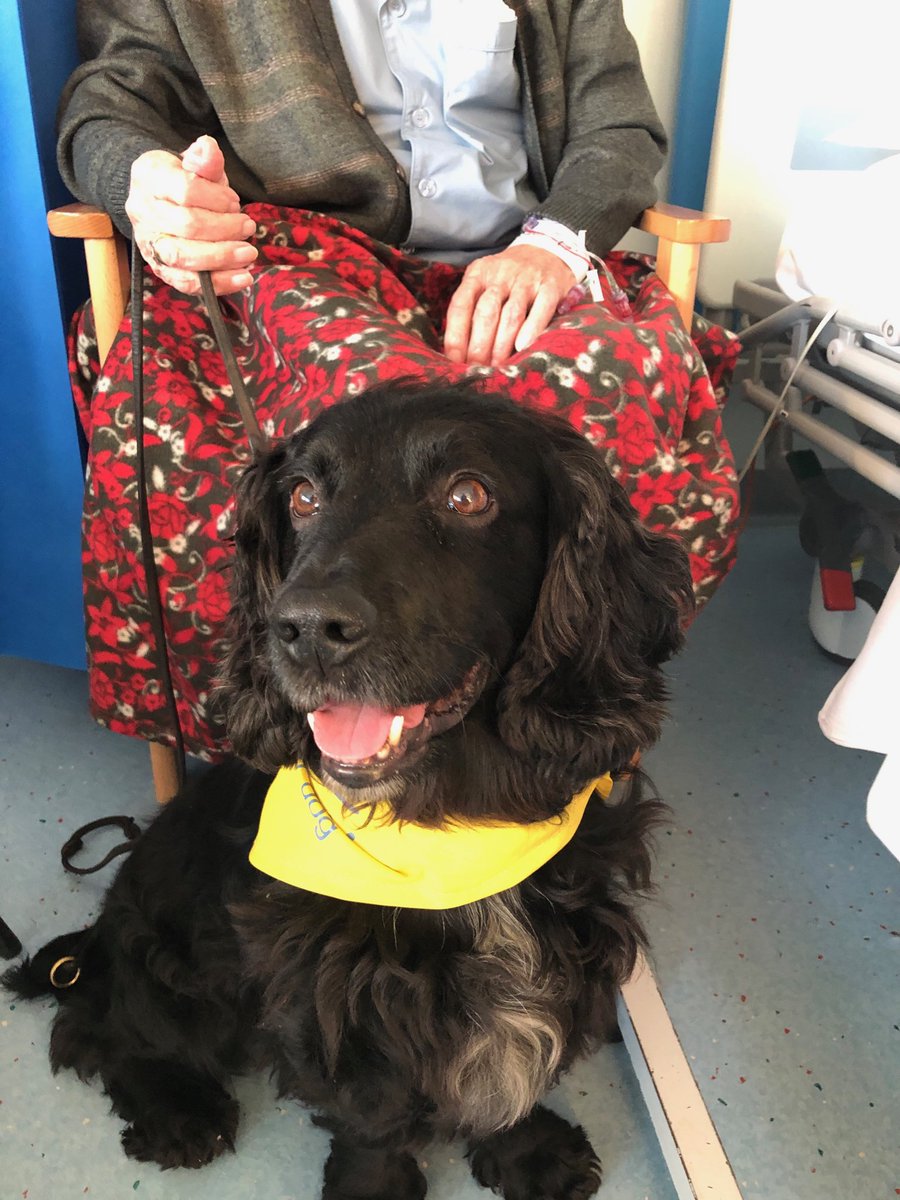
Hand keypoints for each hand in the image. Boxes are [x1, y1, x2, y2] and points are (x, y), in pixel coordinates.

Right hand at [126, 135, 257, 295]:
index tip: (234, 202)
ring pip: (183, 257)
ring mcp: (148, 243)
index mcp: (149, 177)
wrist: (157, 200)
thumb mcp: (194, 162)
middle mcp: (143, 212)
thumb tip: (209, 149)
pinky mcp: (159, 269)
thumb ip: (204, 158)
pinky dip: (218, 284)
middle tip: (248, 227)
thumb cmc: (183, 180)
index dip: (216, 198)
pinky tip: (243, 278)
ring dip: (222, 257)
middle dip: (224, 229)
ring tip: (248, 253)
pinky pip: (186, 282)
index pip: (185, 190)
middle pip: (187, 226)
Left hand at [443, 245, 575, 366]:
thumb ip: (471, 308)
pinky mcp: (551, 287)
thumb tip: (457, 351)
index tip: (455, 361)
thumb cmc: (510, 277)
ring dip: (502, 345)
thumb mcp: (485, 281)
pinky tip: (522, 348)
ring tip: (497, 367)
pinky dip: (531, 330)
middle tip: (477, 370)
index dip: (456, 336)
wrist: (548, 249)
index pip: (460, 306)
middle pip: (485, 314)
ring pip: (511, 315)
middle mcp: (501, 274)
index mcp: (478, 273)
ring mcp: (527, 280)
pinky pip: (540, 311)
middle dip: (479, 347)